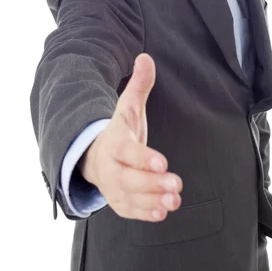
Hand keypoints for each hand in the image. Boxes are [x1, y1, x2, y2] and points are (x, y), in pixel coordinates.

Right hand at [78, 53, 182, 221]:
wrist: (95, 156)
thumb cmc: (119, 130)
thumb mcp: (128, 107)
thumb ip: (139, 85)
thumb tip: (146, 57)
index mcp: (113, 142)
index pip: (126, 151)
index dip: (143, 157)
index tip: (163, 161)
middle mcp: (110, 167)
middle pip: (128, 178)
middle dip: (152, 183)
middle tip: (176, 183)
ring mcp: (113, 187)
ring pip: (130, 197)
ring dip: (152, 200)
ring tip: (174, 200)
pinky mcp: (119, 202)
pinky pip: (130, 211)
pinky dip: (145, 213)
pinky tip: (163, 212)